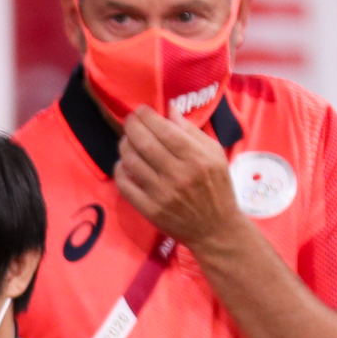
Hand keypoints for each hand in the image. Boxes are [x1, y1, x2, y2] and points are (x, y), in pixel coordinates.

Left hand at [114, 107, 244, 248]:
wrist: (215, 228)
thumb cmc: (216, 187)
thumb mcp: (214, 154)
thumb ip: (191, 131)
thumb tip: (169, 109)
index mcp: (196, 158)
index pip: (165, 131)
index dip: (148, 117)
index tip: (141, 110)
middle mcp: (177, 175)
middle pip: (144, 144)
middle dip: (132, 127)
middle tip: (129, 120)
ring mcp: (161, 194)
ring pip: (132, 162)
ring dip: (124, 146)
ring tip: (127, 140)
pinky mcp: (149, 210)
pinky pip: (125, 186)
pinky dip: (120, 171)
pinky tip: (123, 163)